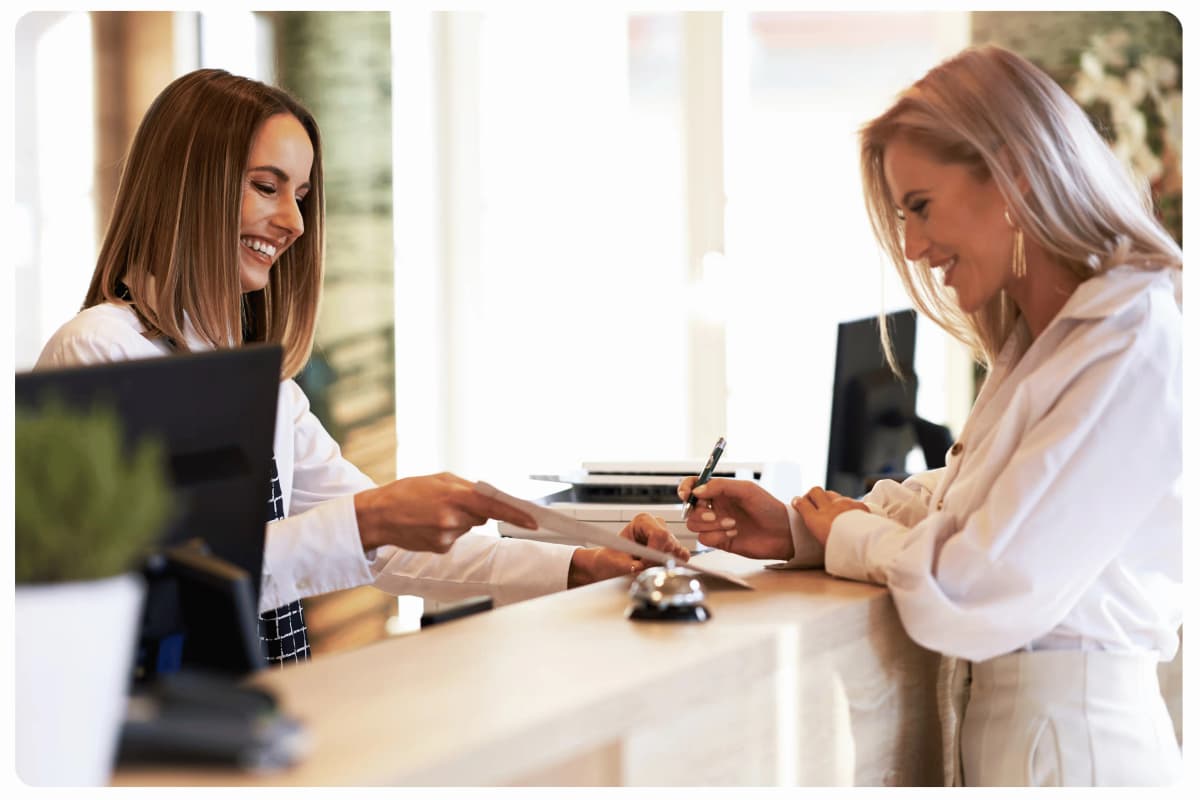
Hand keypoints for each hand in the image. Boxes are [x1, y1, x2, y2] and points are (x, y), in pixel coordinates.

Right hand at [354, 472, 537, 553]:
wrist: (378, 515)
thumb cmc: (407, 492)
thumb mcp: (438, 479)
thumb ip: (466, 487)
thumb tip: (489, 497)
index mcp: (454, 496)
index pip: (494, 506)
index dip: (516, 514)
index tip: (534, 521)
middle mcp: (452, 519)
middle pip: (482, 516)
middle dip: (474, 509)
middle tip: (450, 501)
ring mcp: (446, 536)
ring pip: (468, 527)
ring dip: (458, 519)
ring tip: (433, 512)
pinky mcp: (440, 548)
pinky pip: (456, 538)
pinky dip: (448, 531)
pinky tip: (428, 524)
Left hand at [567, 513, 689, 586]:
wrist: (612, 562)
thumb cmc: (613, 558)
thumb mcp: (617, 562)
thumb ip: (630, 565)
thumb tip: (640, 568)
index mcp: (643, 520)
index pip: (660, 534)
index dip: (655, 552)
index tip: (643, 564)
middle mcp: (657, 525)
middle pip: (670, 543)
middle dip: (658, 560)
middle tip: (643, 568)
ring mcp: (667, 535)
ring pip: (677, 551)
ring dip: (664, 563)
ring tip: (647, 566)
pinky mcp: (673, 547)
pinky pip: (682, 556)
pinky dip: (673, 565)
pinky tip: (658, 567)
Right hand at [678, 477, 791, 559]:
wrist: (782, 532)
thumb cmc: (768, 508)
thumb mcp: (746, 490)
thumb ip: (720, 486)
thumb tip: (697, 491)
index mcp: (720, 492)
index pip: (694, 486)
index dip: (686, 489)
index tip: (686, 495)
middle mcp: (716, 507)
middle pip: (690, 509)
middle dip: (699, 513)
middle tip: (713, 515)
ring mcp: (716, 524)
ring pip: (695, 525)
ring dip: (711, 525)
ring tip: (732, 524)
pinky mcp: (720, 540)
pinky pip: (705, 539)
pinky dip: (717, 536)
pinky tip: (734, 533)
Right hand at [791, 486, 868, 546]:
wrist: (865, 543)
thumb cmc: (844, 550)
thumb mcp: (825, 547)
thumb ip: (821, 537)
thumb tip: (822, 543)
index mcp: (816, 520)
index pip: (802, 503)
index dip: (798, 502)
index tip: (797, 502)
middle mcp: (828, 508)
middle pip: (815, 491)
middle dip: (812, 494)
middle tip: (812, 501)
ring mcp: (844, 503)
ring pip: (832, 494)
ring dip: (829, 499)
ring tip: (831, 508)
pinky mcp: (858, 504)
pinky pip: (849, 500)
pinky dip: (847, 505)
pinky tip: (850, 513)